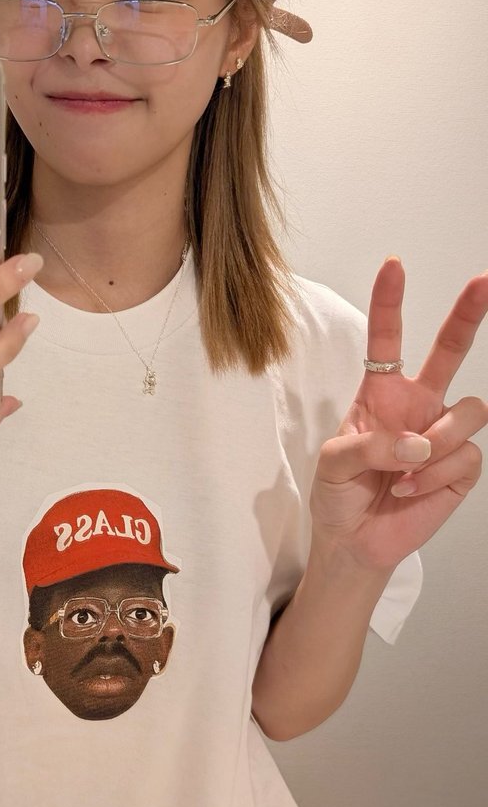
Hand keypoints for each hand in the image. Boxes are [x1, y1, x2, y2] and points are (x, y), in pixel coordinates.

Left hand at [311, 257, 487, 571]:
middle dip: (467, 315)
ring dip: (437, 441)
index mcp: (380, 392)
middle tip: (482, 282)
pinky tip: (409, 488)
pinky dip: (434, 475)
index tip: (394, 266)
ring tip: (404, 468)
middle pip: (450, 351)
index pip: (387, 339)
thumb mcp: (332, 463)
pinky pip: (465, 456)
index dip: (390, 303)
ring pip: (467, 411)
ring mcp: (442, 433)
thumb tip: (416, 444)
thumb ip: (367, 446)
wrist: (353, 540)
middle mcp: (418, 404)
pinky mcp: (461, 467)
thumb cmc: (337, 494)